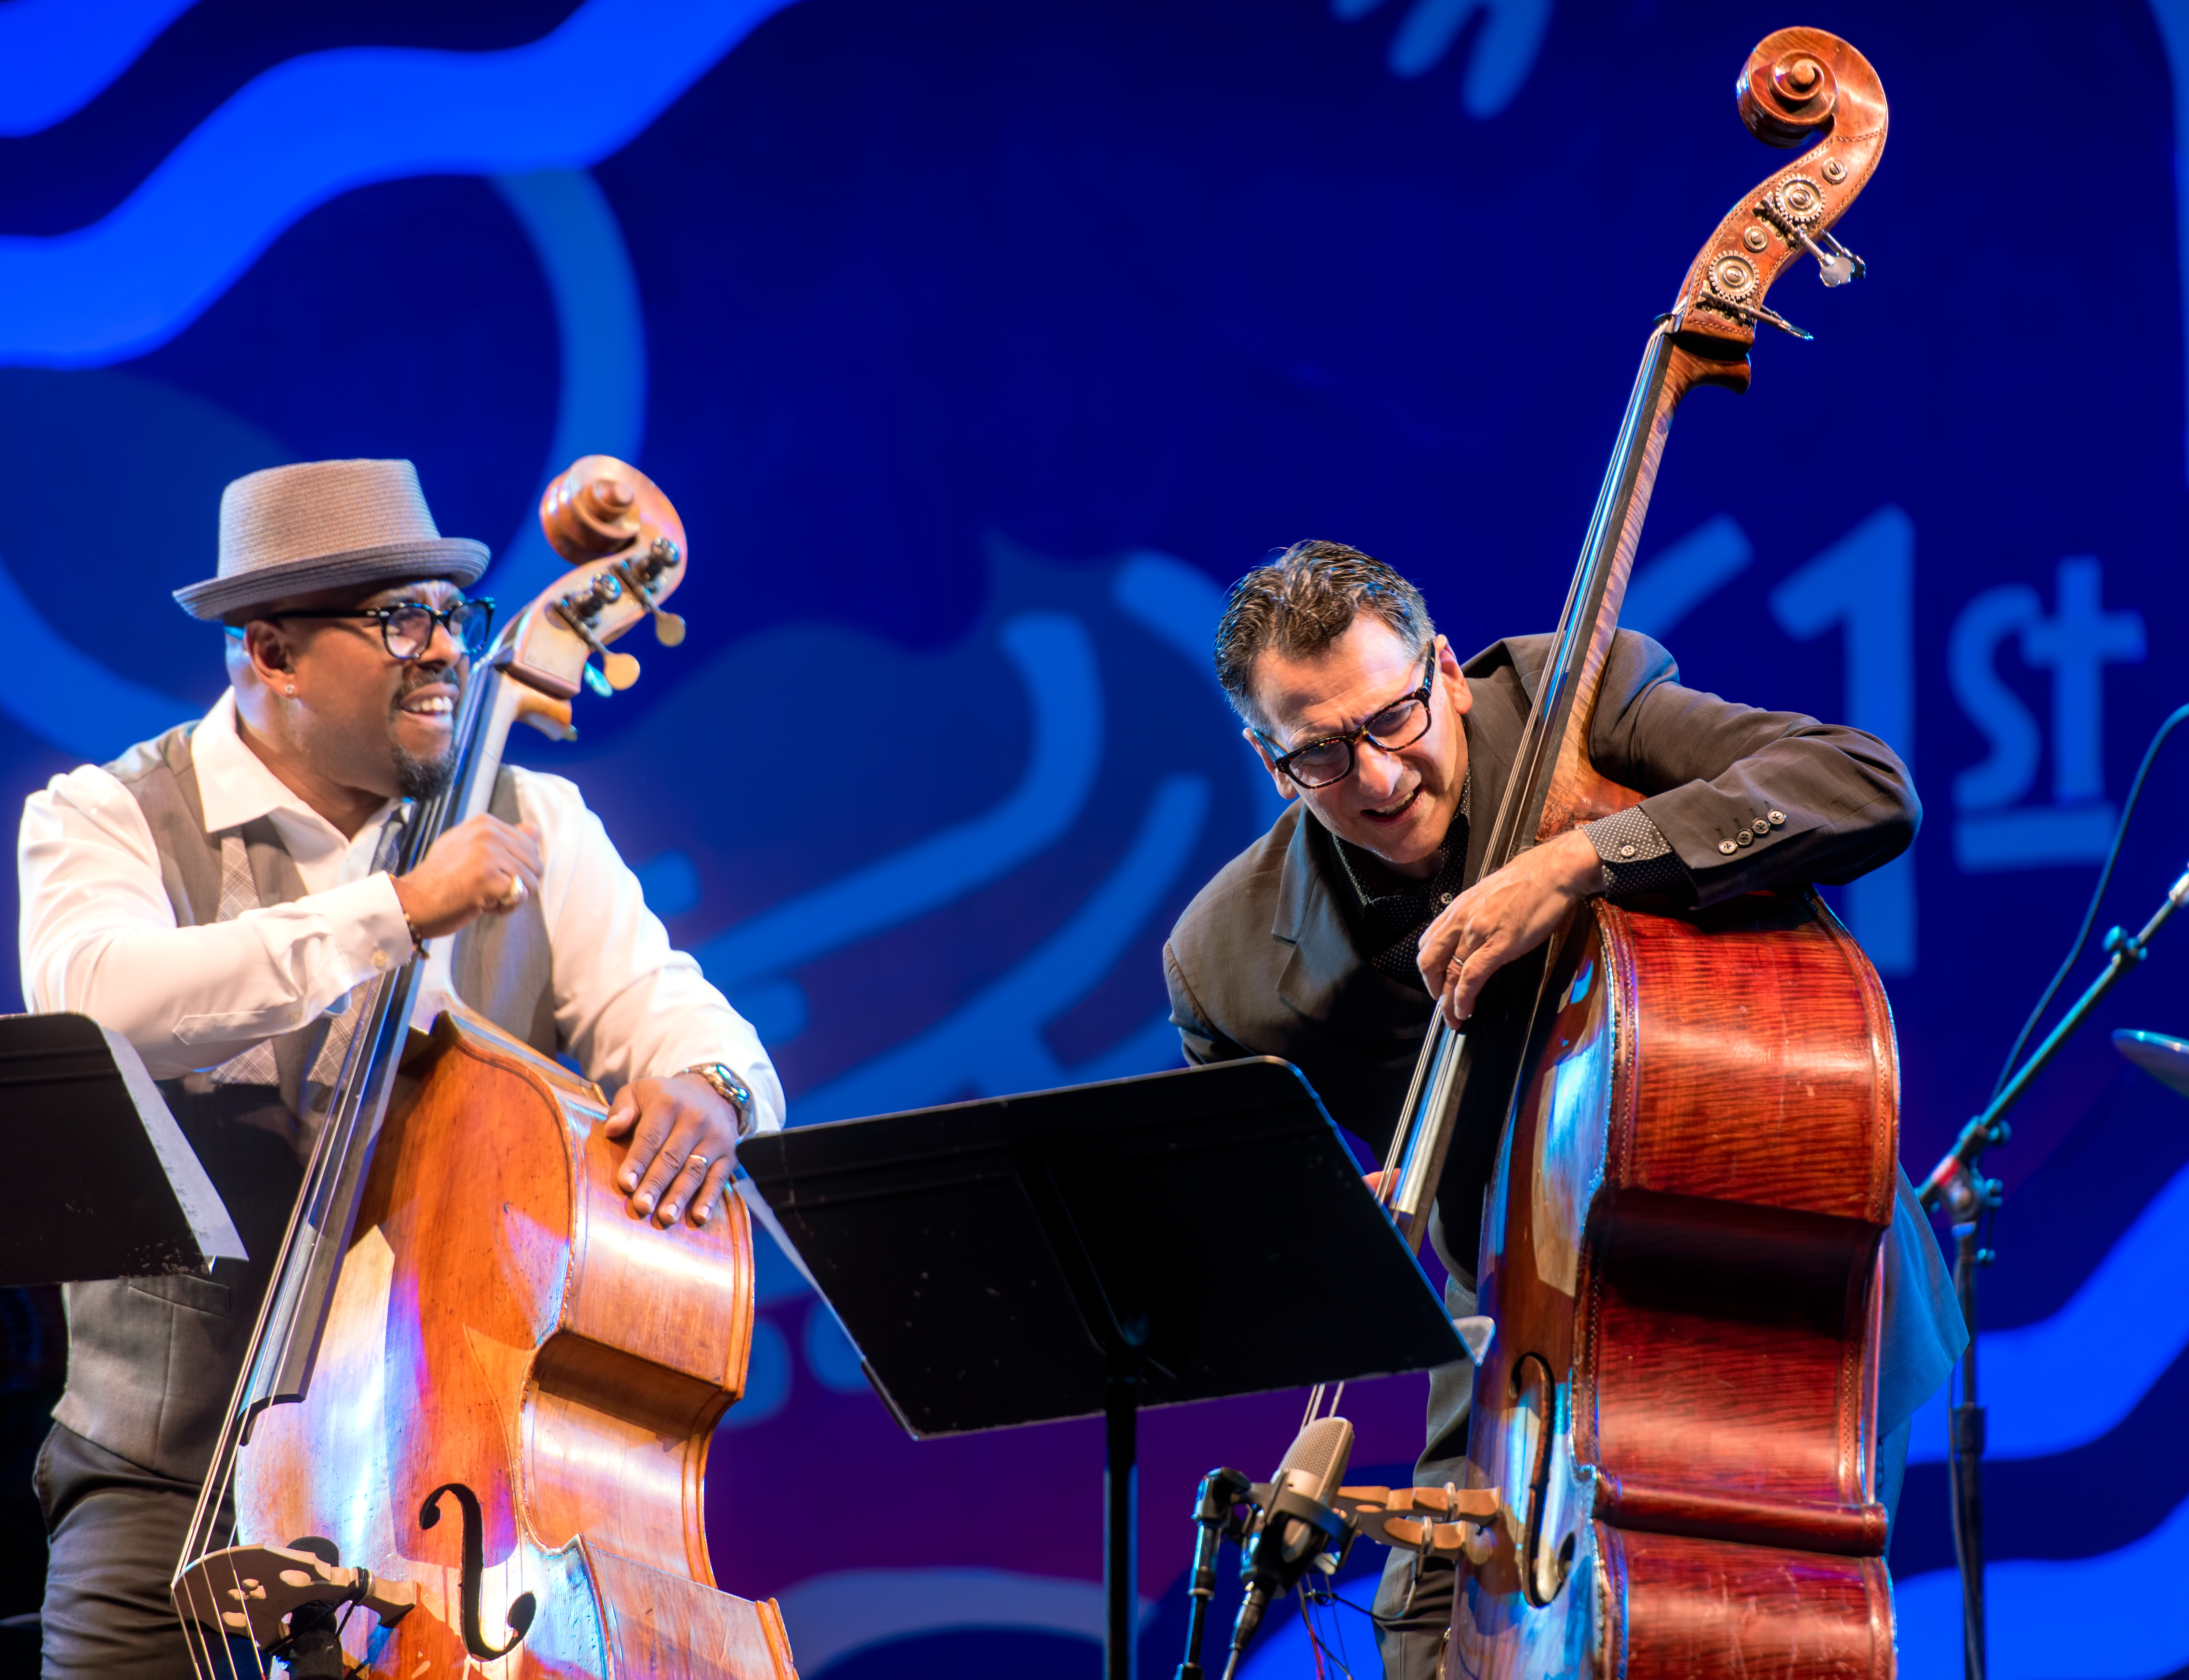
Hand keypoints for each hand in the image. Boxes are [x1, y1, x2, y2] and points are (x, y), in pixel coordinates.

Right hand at [392, 816, 541, 938]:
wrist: (411, 902)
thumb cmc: (440, 881)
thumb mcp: (471, 850)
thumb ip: (504, 839)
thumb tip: (535, 829)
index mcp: (485, 824)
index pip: (530, 846)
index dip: (516, 869)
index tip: (490, 876)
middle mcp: (488, 833)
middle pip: (535, 864)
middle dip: (518, 884)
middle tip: (488, 890)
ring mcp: (488, 854)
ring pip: (531, 882)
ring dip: (511, 898)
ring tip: (483, 897)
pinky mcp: (488, 877)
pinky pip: (520, 896)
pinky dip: (505, 908)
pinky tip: (482, 905)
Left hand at [605, 1072, 740, 1227]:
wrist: (712, 1093)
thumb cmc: (665, 1099)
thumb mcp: (640, 1091)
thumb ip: (623, 1108)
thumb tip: (611, 1129)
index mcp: (668, 1103)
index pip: (650, 1137)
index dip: (637, 1161)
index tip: (625, 1184)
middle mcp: (694, 1119)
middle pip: (672, 1157)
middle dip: (656, 1184)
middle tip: (642, 1206)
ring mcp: (714, 1138)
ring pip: (694, 1171)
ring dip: (680, 1196)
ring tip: (666, 1217)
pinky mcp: (728, 1154)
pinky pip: (719, 1179)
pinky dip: (709, 1199)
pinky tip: (698, 1216)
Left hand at [1416, 828, 1600, 1028]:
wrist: (1552, 872)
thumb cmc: (1527, 883)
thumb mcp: (1488, 896)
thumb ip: (1473, 916)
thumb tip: (1470, 936)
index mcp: (1457, 909)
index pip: (1428, 943)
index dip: (1429, 968)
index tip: (1436, 982)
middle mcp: (1461, 920)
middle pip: (1429, 960)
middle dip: (1432, 988)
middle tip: (1442, 1003)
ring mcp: (1477, 932)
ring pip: (1449, 973)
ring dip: (1448, 1001)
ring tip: (1453, 1017)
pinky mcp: (1498, 944)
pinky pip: (1471, 976)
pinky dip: (1464, 998)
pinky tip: (1465, 1010)